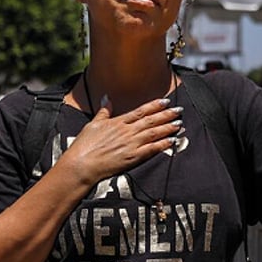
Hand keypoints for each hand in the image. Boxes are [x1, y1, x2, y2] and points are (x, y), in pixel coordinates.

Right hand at [61, 96, 183, 184]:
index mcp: (118, 122)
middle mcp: (127, 131)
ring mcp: (131, 144)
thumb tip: (107, 97)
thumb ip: (104, 111)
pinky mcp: (133, 157)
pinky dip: (163, 144)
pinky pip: (152, 149)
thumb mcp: (93, 124)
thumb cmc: (84, 146)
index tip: (165, 101)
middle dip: (166, 115)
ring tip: (179, 123)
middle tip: (179, 110)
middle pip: (151, 120)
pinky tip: (172, 140)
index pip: (140, 111)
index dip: (155, 105)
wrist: (81, 164)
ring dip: (168, 127)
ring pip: (154, 133)